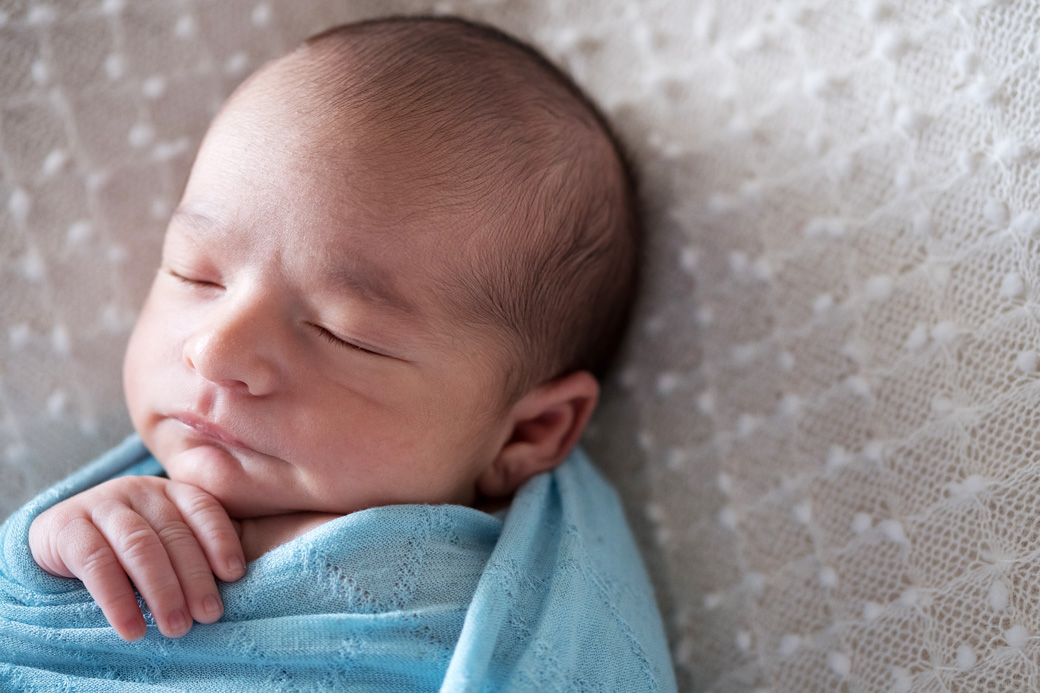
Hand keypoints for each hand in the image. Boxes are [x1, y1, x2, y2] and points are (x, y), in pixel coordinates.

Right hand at [28, 476, 245, 640]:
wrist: (54, 537)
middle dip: (195, 577)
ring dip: (163, 591)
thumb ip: (190, 549)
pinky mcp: (66, 526)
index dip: (221, 540)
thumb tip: (230, 582)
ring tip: (176, 627)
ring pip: (140, 547)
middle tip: (208, 615)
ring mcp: (102, 504)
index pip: (203, 509)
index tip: (234, 574)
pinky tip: (132, 629)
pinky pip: (97, 564)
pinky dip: (118, 600)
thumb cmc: (122, 547)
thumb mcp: (159, 539)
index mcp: (169, 491)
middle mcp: (140, 490)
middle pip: (174, 533)